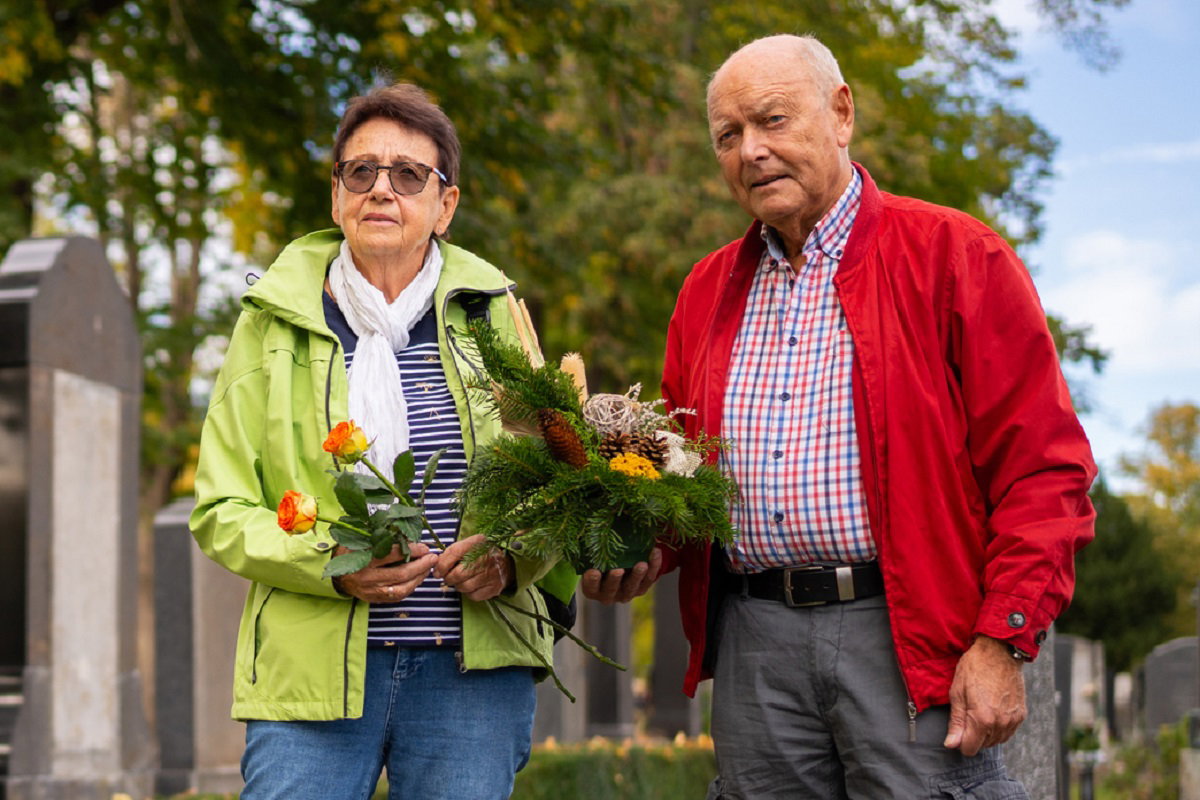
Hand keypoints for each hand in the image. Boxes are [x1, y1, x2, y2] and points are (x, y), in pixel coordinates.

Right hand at [332, 542, 436, 603]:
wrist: (337, 576)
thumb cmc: (351, 553)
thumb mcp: (361, 540)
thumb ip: (381, 536)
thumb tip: (406, 532)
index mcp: (362, 559)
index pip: (392, 555)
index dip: (411, 550)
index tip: (424, 547)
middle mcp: (367, 578)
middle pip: (400, 574)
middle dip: (420, 565)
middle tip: (432, 557)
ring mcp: (371, 591)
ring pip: (401, 588)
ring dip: (419, 578)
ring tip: (428, 568)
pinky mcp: (375, 599)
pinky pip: (398, 596)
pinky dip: (411, 587)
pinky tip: (418, 578)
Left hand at [434, 534, 512, 601]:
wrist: (505, 563)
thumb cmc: (479, 555)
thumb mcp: (466, 547)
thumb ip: (450, 554)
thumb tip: (436, 568)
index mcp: (477, 542)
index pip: (454, 552)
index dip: (442, 565)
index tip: (437, 572)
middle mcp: (486, 557)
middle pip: (458, 574)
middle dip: (449, 578)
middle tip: (448, 578)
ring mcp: (492, 573)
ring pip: (464, 586)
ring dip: (458, 586)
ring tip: (461, 581)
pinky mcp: (494, 587)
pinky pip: (473, 595)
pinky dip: (469, 593)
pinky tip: (472, 585)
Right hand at [580, 546, 662, 604]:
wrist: (619, 563)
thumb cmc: (601, 558)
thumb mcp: (594, 557)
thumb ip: (594, 550)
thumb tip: (592, 529)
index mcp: (593, 589)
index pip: (590, 586)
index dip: (591, 580)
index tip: (593, 571)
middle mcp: (608, 594)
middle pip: (611, 589)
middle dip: (614, 579)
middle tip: (618, 570)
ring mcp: (625, 593)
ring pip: (632, 586)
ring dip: (637, 575)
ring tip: (642, 564)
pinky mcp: (641, 589)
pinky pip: (648, 579)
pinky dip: (653, 566)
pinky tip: (655, 552)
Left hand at [943, 635, 1026, 755]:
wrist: (999, 652)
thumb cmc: (975, 668)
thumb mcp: (957, 693)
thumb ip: (956, 722)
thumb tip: (951, 744)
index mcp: (982, 719)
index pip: (970, 749)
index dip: (960, 741)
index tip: (958, 729)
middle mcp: (1001, 723)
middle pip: (983, 745)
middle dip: (973, 735)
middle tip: (968, 712)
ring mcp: (1013, 720)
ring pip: (996, 740)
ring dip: (986, 732)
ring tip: (979, 709)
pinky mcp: (1021, 714)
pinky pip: (1008, 732)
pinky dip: (999, 727)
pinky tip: (992, 711)